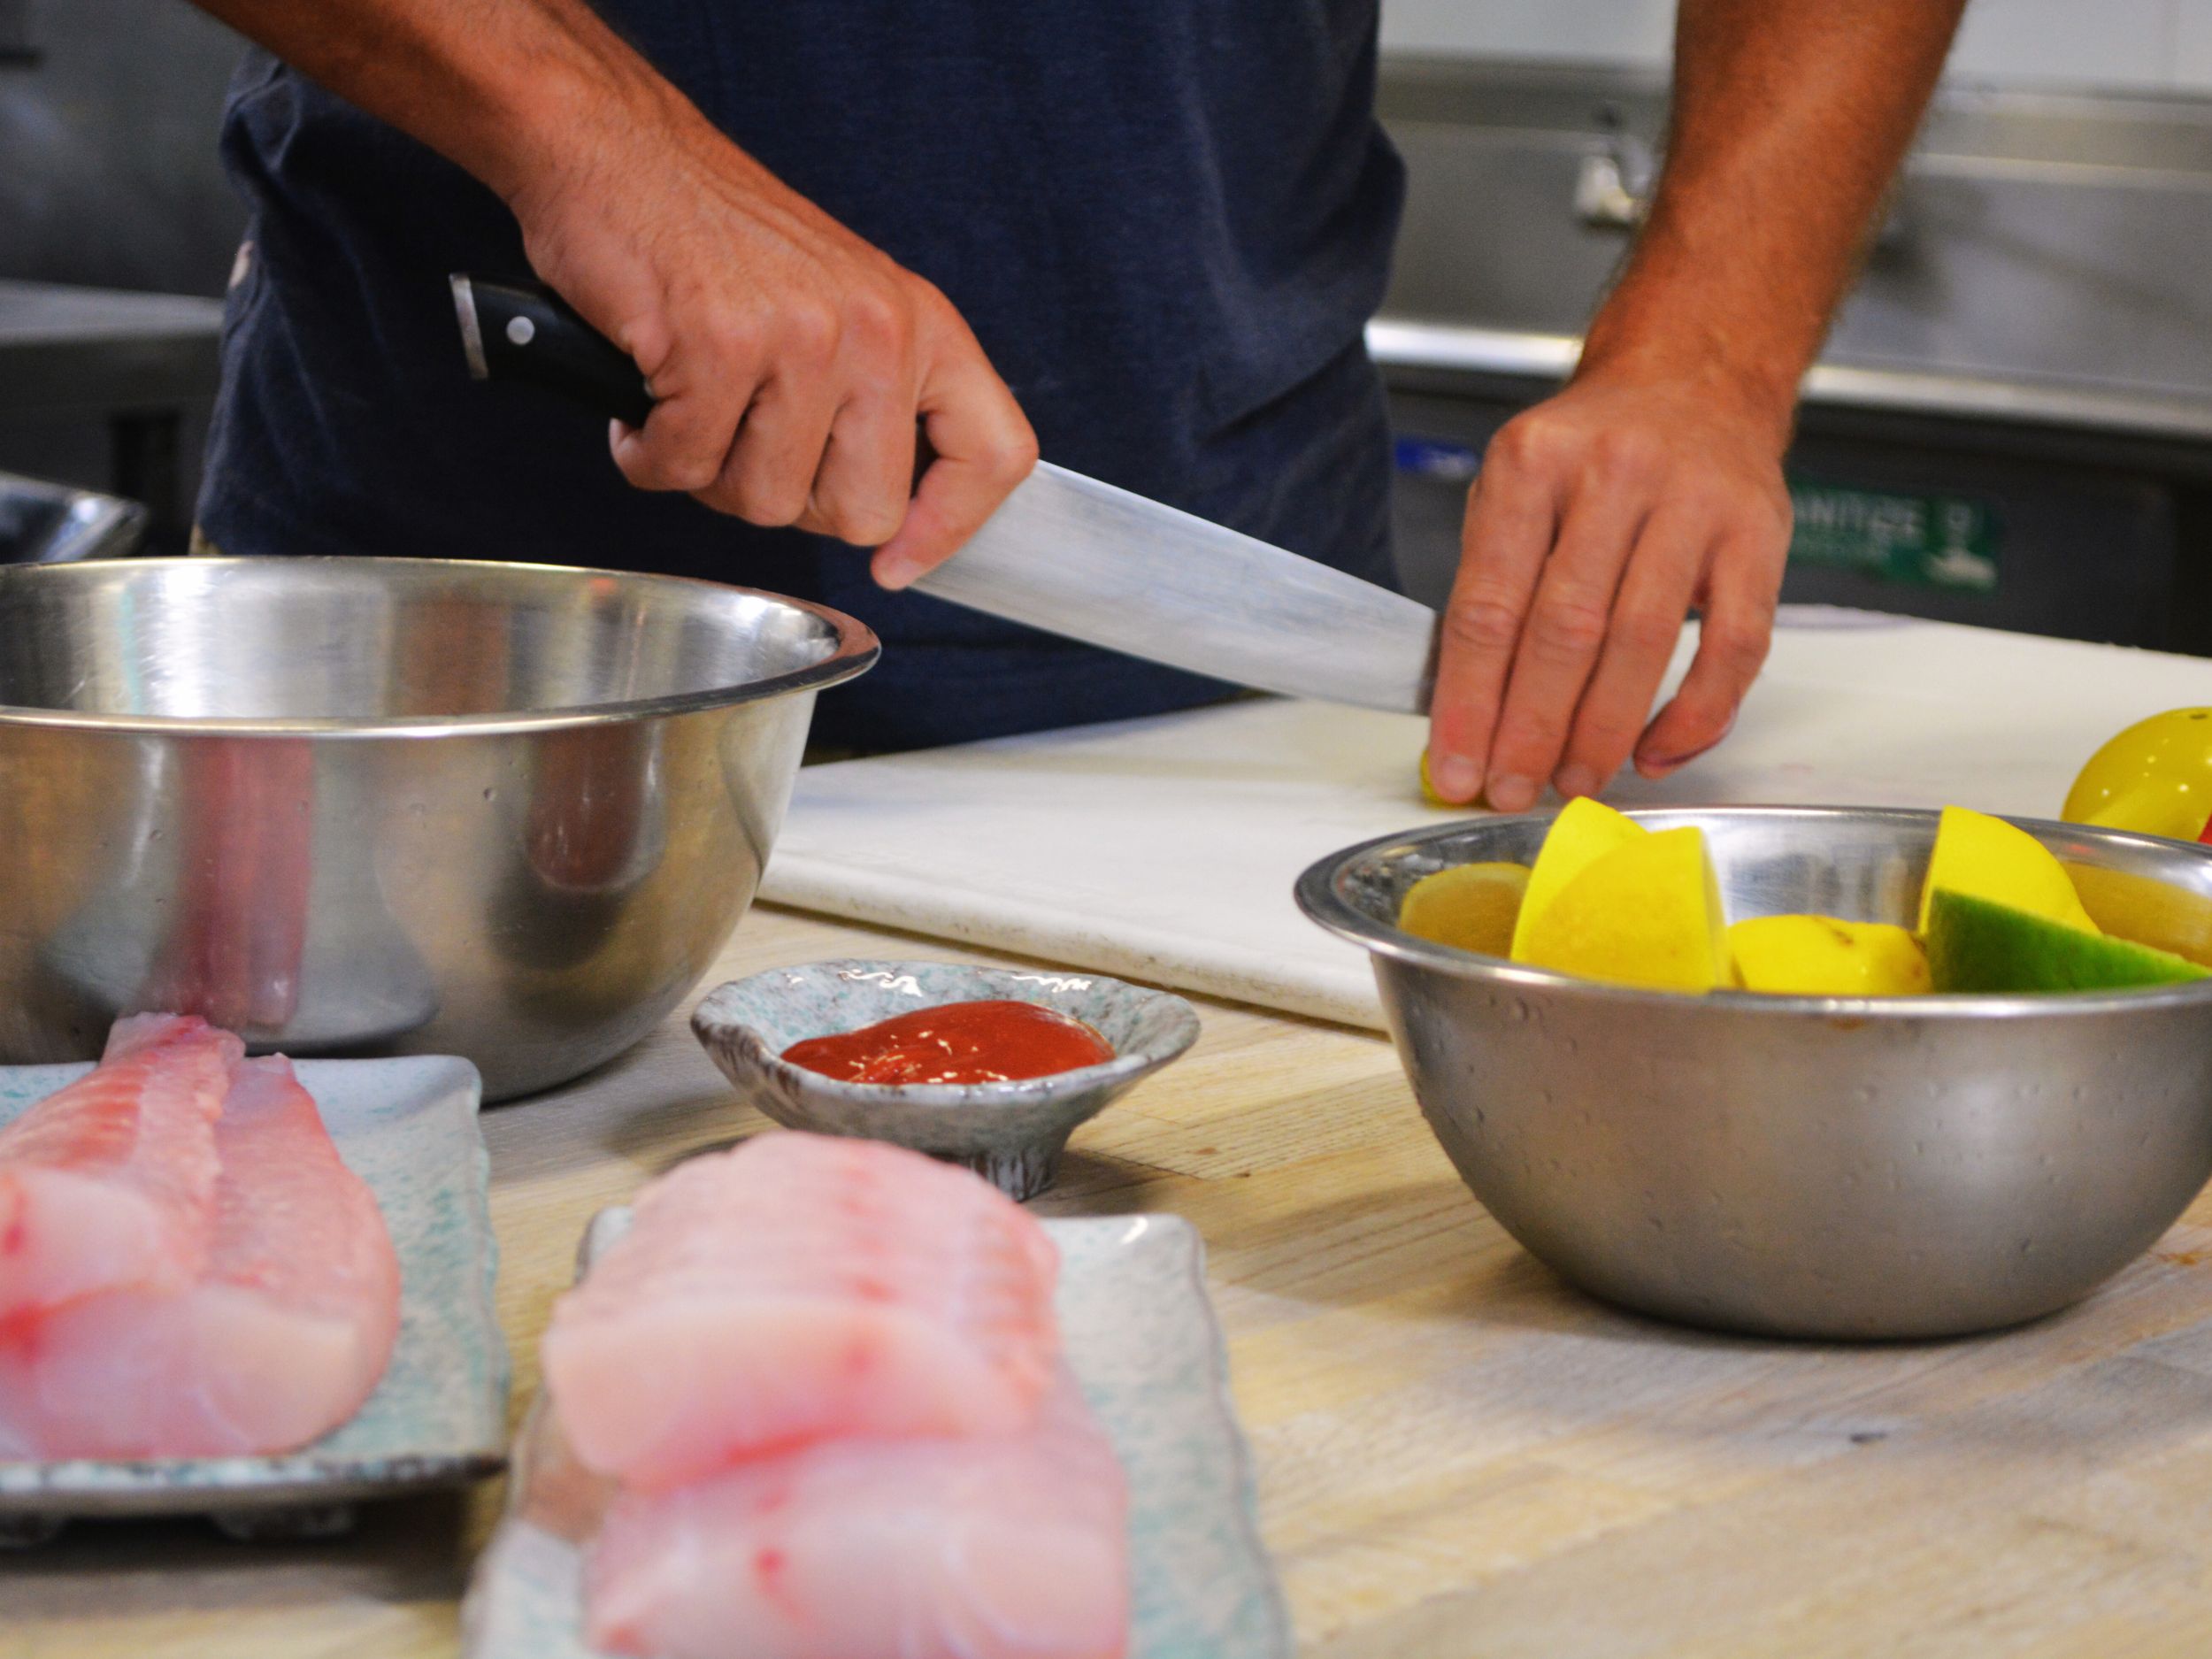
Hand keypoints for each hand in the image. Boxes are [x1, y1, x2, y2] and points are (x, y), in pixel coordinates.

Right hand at [505, 83, 1036, 584]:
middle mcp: (877, 331)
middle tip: (746, 445)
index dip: (950, 528)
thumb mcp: (839, 302)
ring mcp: (802, 338)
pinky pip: (685, 468)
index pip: (993, 452)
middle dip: (791, 502)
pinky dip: (648, 456)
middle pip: (863, 512)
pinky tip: (643, 403)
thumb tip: (893, 520)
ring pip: (767, 501)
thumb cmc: (715, 238)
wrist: (614, 147)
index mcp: (921, 325)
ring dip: (709, 474)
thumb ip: (878, 397)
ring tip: (690, 404)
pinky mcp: (718, 345)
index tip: (900, 564)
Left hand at [1423, 366, 1793, 809]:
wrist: (1694, 378)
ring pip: (1642, 643)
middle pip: (1564, 631)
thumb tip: (1467, 716)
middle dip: (1531, 728)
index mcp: (1531, 465)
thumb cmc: (1590, 452)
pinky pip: (1733, 646)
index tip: (1457, 767)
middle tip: (1513, 789)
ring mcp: (1693, 503)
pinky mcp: (1759, 536)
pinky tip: (1656, 751)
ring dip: (1603, 730)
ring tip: (1574, 781)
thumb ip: (1491, 587)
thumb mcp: (1514, 488)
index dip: (1469, 702)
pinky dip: (1695, 714)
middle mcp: (1612, 474)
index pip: (1488, 607)